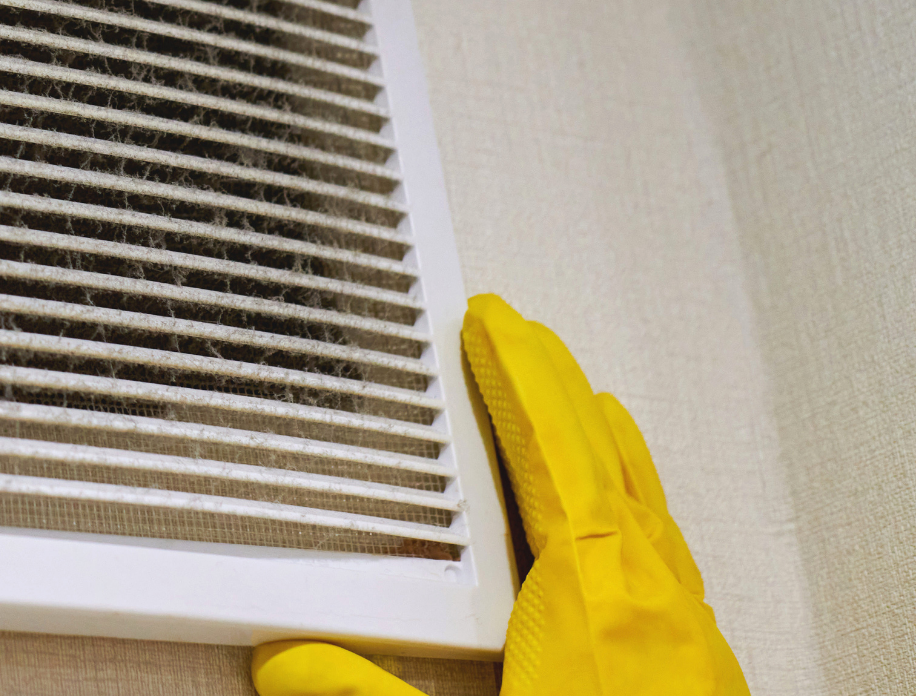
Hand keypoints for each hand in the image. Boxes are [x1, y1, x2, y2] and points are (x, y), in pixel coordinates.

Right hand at [250, 294, 747, 694]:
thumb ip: (366, 694)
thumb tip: (283, 659)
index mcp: (595, 597)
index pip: (551, 454)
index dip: (517, 380)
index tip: (493, 324)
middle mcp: (654, 600)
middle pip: (604, 459)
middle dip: (555, 388)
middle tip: (519, 333)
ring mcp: (688, 633)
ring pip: (647, 502)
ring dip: (604, 441)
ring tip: (579, 397)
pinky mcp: (700, 669)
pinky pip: (669, 550)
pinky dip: (641, 502)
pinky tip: (632, 519)